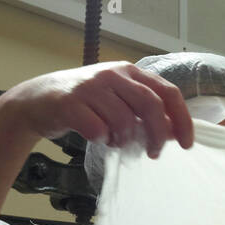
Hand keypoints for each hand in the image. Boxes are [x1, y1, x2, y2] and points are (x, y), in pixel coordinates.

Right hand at [3, 61, 194, 159]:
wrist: (37, 100)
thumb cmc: (84, 103)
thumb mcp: (118, 99)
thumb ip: (144, 110)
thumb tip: (173, 130)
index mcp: (129, 71)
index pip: (168, 92)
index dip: (182, 120)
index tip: (187, 144)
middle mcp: (112, 74)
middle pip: (151, 106)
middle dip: (158, 135)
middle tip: (154, 153)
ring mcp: (90, 87)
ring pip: (124, 120)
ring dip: (125, 140)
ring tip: (116, 143)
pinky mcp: (70, 103)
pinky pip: (97, 130)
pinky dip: (102, 140)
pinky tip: (98, 138)